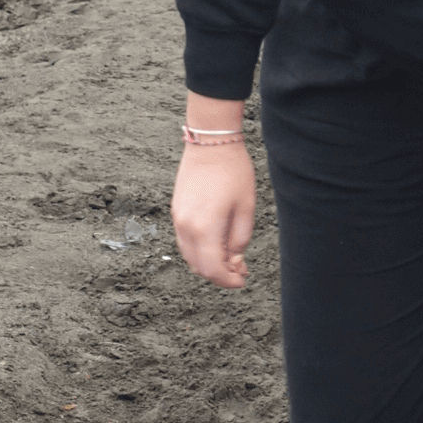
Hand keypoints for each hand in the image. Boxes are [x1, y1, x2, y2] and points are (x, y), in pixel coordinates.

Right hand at [172, 143, 255, 287]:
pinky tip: (216, 242)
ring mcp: (177, 219)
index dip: (228, 280)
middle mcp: (185, 227)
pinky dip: (199, 249)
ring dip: (208, 262)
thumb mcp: (245, 207)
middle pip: (199, 267)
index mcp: (204, 228)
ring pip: (190, 256)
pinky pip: (185, 241)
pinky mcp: (176, 210)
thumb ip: (239, 239)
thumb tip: (233, 260)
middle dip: (219, 274)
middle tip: (240, 269)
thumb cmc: (233, 171)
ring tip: (231, 256)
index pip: (213, 269)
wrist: (210, 141)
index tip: (243, 280)